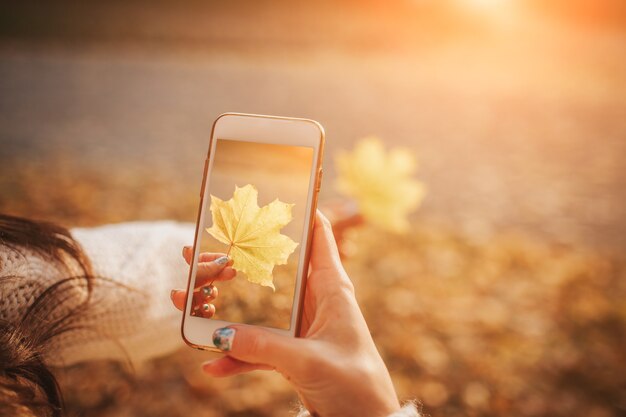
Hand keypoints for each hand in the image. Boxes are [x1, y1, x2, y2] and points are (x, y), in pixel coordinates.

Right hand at [171, 211, 399, 416]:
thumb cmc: (356, 386)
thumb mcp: (310, 361)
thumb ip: (266, 348)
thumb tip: (221, 334)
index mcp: (332, 290)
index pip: (319, 238)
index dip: (302, 212)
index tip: (277, 190)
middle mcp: (316, 302)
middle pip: (278, 271)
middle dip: (246, 261)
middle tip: (211, 249)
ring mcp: (302, 328)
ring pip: (262, 309)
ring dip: (231, 311)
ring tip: (194, 305)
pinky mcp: (293, 353)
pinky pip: (259, 348)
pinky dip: (237, 356)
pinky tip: (213, 365)